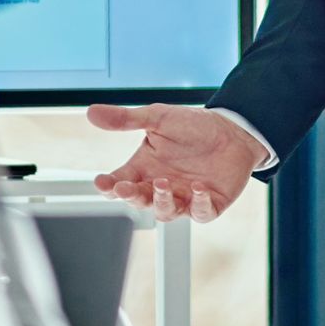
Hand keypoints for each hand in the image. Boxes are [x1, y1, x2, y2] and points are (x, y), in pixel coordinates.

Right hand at [85, 105, 262, 222]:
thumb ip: (125, 119)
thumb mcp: (157, 118)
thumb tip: (92, 112)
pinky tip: (198, 188)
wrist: (232, 130)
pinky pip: (200, 212)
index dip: (108, 186)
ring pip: (166, 212)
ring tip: (162, 183)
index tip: (102, 182)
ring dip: (161, 201)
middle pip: (138, 201)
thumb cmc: (193, 126)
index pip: (119, 183)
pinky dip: (198, 203)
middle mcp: (161, 187)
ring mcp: (184, 198)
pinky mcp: (209, 205)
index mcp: (144, 168)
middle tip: (125, 187)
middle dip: (130, 196)